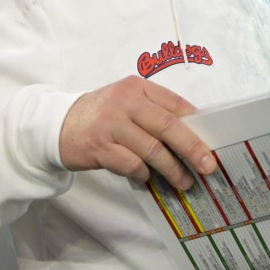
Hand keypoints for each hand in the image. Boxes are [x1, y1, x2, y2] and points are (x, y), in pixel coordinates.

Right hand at [58, 76, 215, 190]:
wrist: (56, 125)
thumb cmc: (100, 117)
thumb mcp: (126, 104)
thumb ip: (154, 112)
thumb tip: (192, 136)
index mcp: (137, 87)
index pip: (175, 104)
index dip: (197, 125)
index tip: (213, 142)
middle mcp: (125, 102)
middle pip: (168, 126)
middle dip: (192, 148)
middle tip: (208, 166)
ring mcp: (111, 124)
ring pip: (153, 149)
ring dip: (172, 169)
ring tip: (184, 182)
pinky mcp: (99, 147)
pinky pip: (132, 165)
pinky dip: (143, 174)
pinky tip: (147, 178)